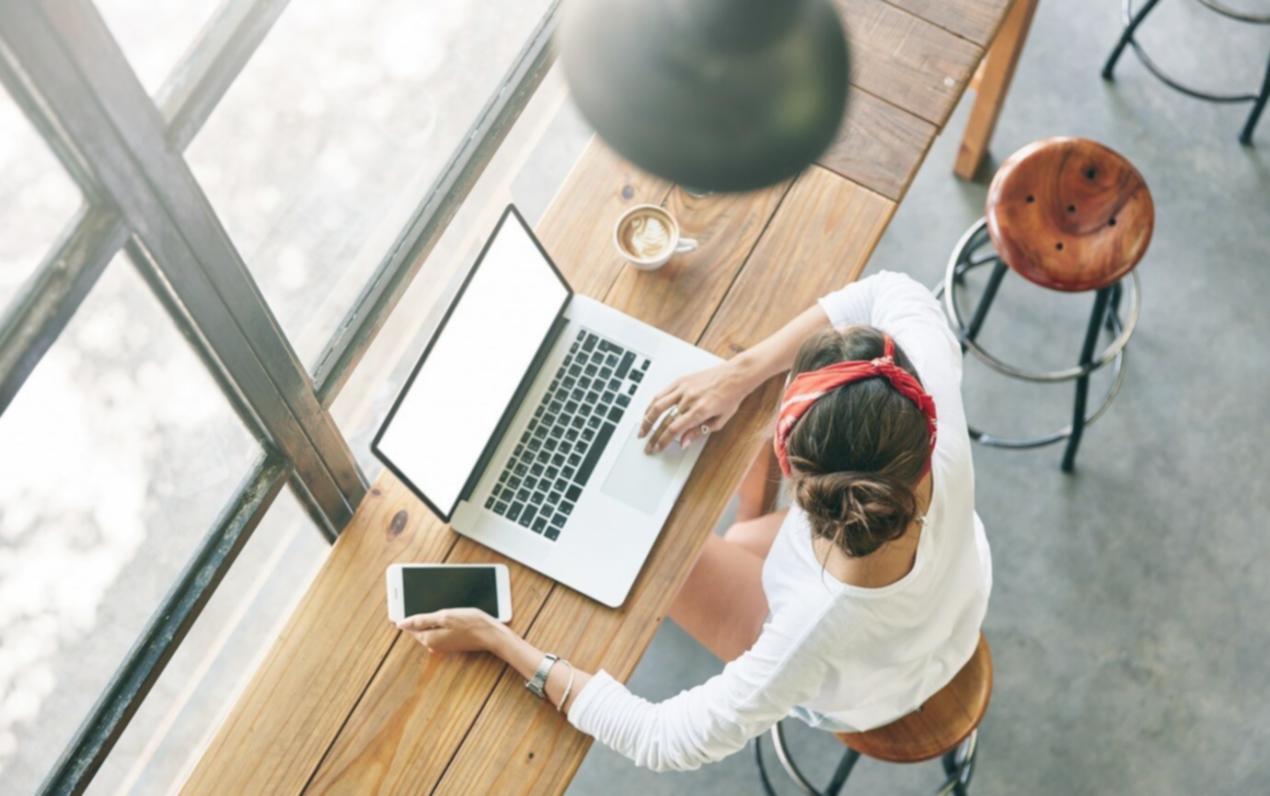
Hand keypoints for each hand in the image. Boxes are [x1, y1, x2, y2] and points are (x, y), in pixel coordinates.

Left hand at [395, 608, 509, 653]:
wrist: (491, 635)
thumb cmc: (470, 624)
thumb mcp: (444, 616)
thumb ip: (422, 620)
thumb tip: (401, 623)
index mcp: (429, 638)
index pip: (410, 626)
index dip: (407, 614)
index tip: (405, 601)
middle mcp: (434, 644)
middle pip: (419, 628)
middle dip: (419, 616)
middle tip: (421, 599)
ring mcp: (444, 644)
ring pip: (430, 629)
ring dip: (430, 619)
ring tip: (438, 605)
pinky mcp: (452, 642)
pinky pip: (440, 631)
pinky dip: (440, 622)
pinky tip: (449, 614)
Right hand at [639, 358, 756, 452]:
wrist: (736, 375)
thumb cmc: (731, 396)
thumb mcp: (720, 420)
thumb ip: (699, 432)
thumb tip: (683, 442)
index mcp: (701, 410)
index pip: (675, 429)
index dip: (663, 441)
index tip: (657, 448)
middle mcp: (690, 399)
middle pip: (664, 420)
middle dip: (653, 435)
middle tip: (648, 446)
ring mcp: (684, 388)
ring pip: (658, 405)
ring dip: (647, 420)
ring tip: (642, 431)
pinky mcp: (681, 380)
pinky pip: (662, 393)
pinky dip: (652, 403)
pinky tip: (648, 412)